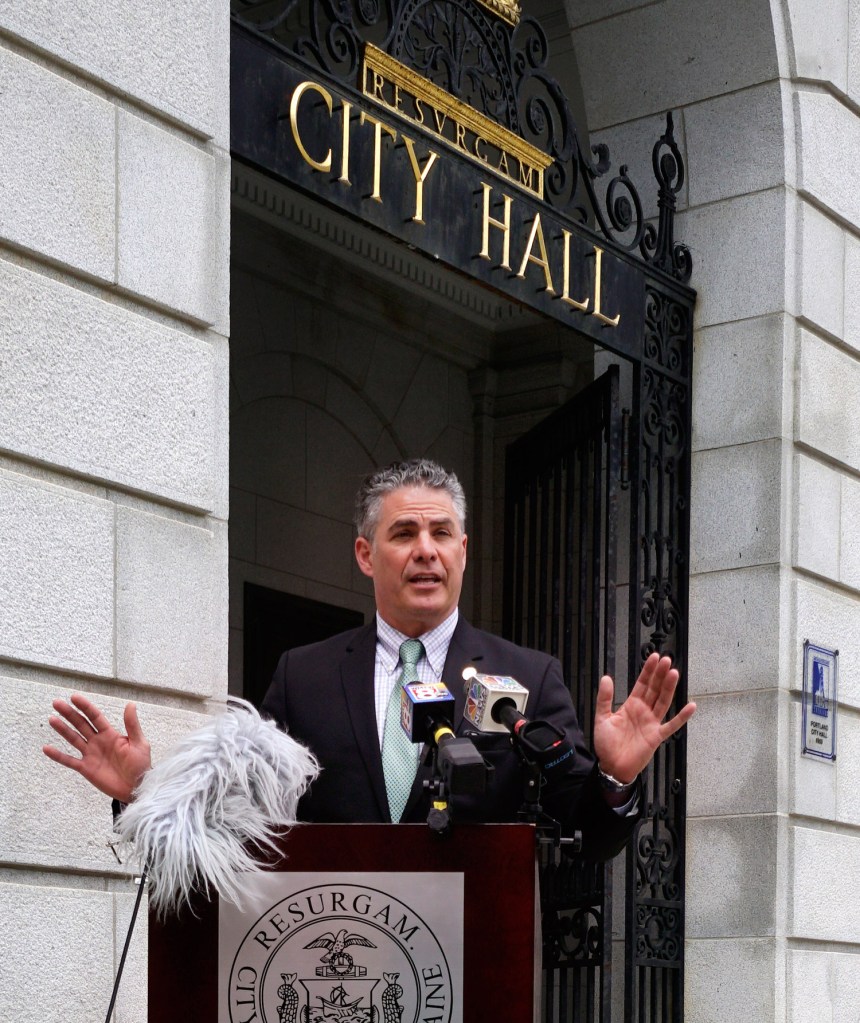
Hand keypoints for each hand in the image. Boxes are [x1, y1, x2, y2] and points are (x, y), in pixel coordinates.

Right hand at [43, 694, 151, 802]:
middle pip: (81, 724)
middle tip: (56, 703)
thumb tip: (130, 704)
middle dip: (69, 713)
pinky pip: (69, 761)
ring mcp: (90, 754)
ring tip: (51, 719)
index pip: (95, 717)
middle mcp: (98, 741)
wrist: (136, 788)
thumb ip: (132, 725)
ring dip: (62, 729)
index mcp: (110, 734)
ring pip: (73, 739)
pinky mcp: (86, 768)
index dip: (85, 707)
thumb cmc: (140, 765)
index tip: (74, 697)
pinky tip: (46, 748)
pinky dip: (58, 755)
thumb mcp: (139, 743)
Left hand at [593, 653, 695, 784]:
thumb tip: (606, 678)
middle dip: (660, 674)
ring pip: (663, 702)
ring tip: (674, 673)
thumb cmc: (606, 744)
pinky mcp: (656, 736)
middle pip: (654, 689)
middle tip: (667, 659)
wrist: (611, 766)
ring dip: (669, 688)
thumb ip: (604, 699)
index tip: (654, 657)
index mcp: (631, 705)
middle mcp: (643, 712)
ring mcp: (651, 723)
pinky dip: (681, 717)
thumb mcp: (602, 718)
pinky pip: (671, 725)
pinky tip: (691, 706)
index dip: (648, 671)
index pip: (642, 684)